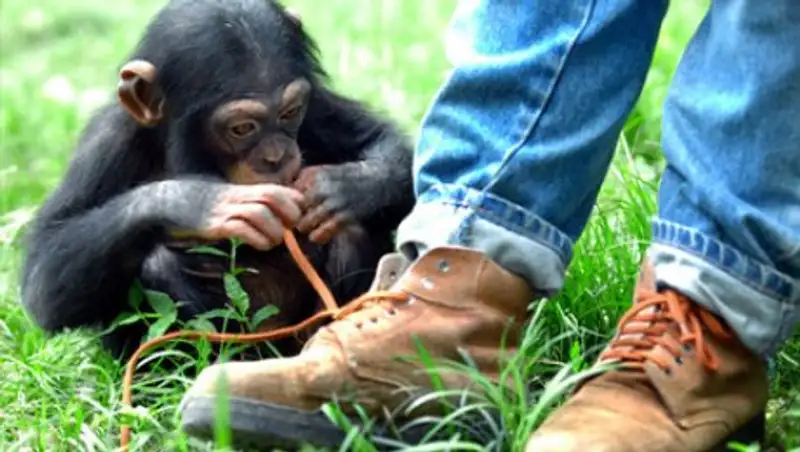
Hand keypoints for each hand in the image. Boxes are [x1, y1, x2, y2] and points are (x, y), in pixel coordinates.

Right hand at [171, 183, 303, 250]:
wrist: (172, 201)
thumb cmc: (210, 204)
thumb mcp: (236, 199)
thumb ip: (259, 204)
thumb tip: (286, 219)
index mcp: (247, 190)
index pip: (279, 190)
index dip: (295, 203)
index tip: (297, 218)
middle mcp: (238, 196)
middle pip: (272, 196)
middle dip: (289, 213)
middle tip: (290, 228)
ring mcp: (226, 210)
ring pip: (258, 213)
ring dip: (274, 230)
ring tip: (274, 241)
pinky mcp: (214, 225)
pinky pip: (240, 229)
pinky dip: (256, 239)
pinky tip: (259, 245)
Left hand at [293, 164, 360, 243]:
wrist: (377, 180)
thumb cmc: (347, 177)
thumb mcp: (324, 170)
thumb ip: (304, 180)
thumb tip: (285, 195)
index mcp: (313, 175)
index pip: (289, 195)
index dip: (290, 203)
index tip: (295, 207)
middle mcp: (321, 188)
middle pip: (295, 210)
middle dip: (297, 216)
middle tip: (302, 219)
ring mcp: (332, 204)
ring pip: (305, 224)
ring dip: (307, 227)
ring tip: (311, 227)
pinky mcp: (343, 218)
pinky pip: (321, 233)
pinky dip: (319, 236)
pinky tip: (320, 234)